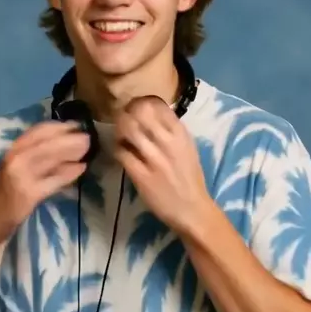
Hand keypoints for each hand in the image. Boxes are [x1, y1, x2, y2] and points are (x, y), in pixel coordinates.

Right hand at [0, 121, 89, 245]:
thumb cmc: (6, 193)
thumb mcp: (17, 169)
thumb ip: (35, 156)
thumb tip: (65, 145)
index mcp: (12, 150)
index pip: (37, 131)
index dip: (59, 126)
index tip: (75, 125)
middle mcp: (15, 158)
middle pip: (46, 142)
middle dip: (69, 138)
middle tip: (87, 137)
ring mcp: (21, 175)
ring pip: (50, 157)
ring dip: (71, 151)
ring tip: (87, 149)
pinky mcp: (28, 193)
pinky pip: (53, 179)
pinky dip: (69, 173)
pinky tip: (81, 168)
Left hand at [114, 97, 210, 235]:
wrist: (192, 209)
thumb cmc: (189, 178)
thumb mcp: (186, 148)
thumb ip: (170, 131)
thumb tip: (149, 115)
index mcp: (181, 133)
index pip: (157, 105)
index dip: (141, 102)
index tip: (135, 107)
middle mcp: (168, 142)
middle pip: (140, 113)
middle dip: (126, 112)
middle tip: (122, 119)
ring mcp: (154, 159)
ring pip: (129, 130)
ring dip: (119, 129)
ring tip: (119, 134)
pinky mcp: (142, 176)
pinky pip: (122, 153)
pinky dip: (118, 149)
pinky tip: (120, 152)